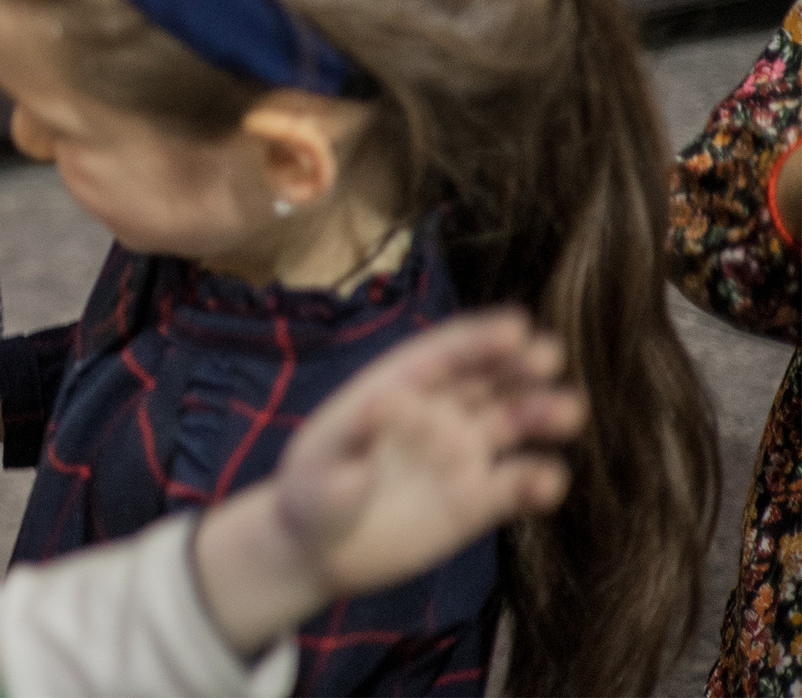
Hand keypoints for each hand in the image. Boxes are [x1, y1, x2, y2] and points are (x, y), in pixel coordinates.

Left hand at [270, 309, 580, 595]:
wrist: (317, 552)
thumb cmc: (311, 492)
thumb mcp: (323, 459)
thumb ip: (353, 431)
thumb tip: (381, 399)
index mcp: (398, 388)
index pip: (445, 354)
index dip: (480, 338)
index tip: (517, 327)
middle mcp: (437, 414)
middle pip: (489, 379)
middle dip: (521, 364)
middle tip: (550, 355)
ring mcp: (461, 455)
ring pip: (513, 423)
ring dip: (542, 413)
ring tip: (567, 411)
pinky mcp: (477, 501)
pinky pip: (517, 485)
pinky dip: (538, 481)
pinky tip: (547, 482)